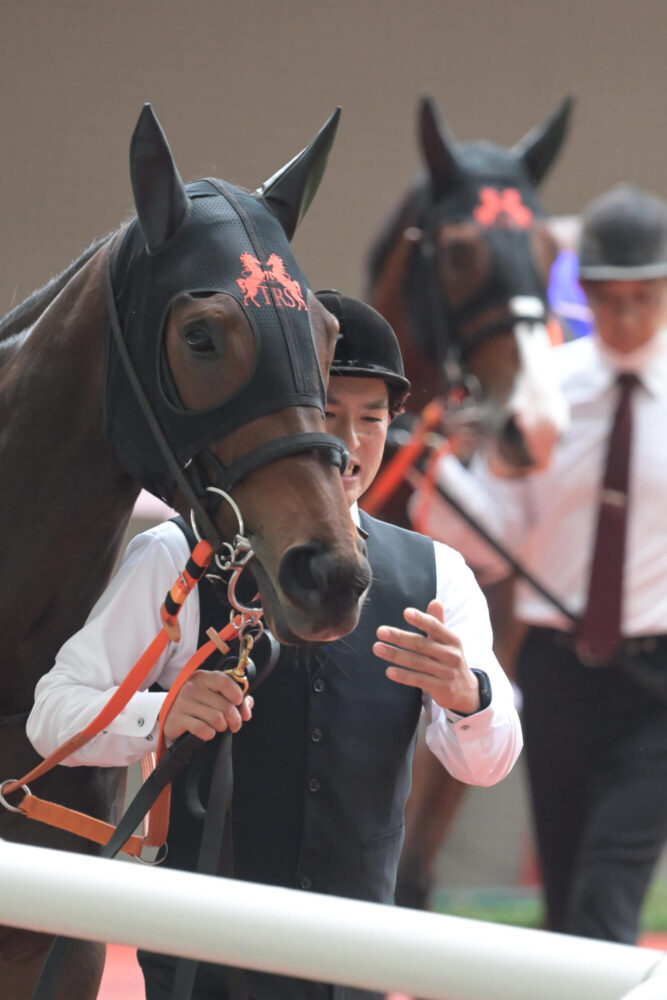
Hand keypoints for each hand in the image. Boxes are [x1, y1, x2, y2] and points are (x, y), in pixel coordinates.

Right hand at [163, 670, 253, 742]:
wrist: (171, 716)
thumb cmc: (198, 705)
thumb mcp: (215, 696)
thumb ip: (235, 699)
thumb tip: (246, 710)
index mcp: (202, 677)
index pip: (224, 681)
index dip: (236, 694)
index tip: (239, 702)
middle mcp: (191, 687)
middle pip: (225, 705)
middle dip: (234, 719)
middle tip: (234, 724)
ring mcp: (183, 703)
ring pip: (216, 718)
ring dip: (222, 727)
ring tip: (220, 727)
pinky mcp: (177, 719)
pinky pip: (202, 729)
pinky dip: (209, 734)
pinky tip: (208, 732)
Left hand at [373, 599, 480, 714]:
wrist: (466, 691)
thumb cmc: (449, 660)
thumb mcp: (447, 642)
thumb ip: (438, 623)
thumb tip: (435, 601)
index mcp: (452, 640)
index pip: (435, 627)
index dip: (421, 620)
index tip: (406, 613)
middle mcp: (451, 655)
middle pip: (421, 644)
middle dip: (399, 637)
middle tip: (380, 631)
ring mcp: (447, 672)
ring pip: (417, 662)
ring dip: (395, 655)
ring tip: (377, 648)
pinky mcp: (441, 688)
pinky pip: (419, 680)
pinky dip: (403, 676)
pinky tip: (389, 671)